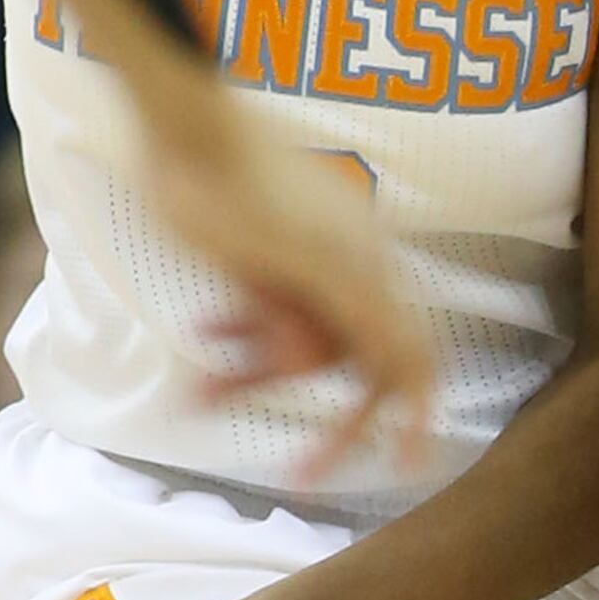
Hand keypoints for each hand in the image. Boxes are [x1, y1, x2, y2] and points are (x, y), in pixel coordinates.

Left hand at [136, 92, 433, 473]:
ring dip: (253, 375)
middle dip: (314, 410)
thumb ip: (363, 316)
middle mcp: (344, 272)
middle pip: (345, 362)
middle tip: (295, 474)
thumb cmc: (239, 188)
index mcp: (367, 271)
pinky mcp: (258, 259)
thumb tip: (419, 371)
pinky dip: (235, 339)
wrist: (179, 124)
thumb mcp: (304, 260)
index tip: (410, 466)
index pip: (408, 357)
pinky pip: (260, 319)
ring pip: (294, 344)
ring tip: (201, 396)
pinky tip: (202, 335)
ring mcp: (300, 266)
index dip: (416, 416)